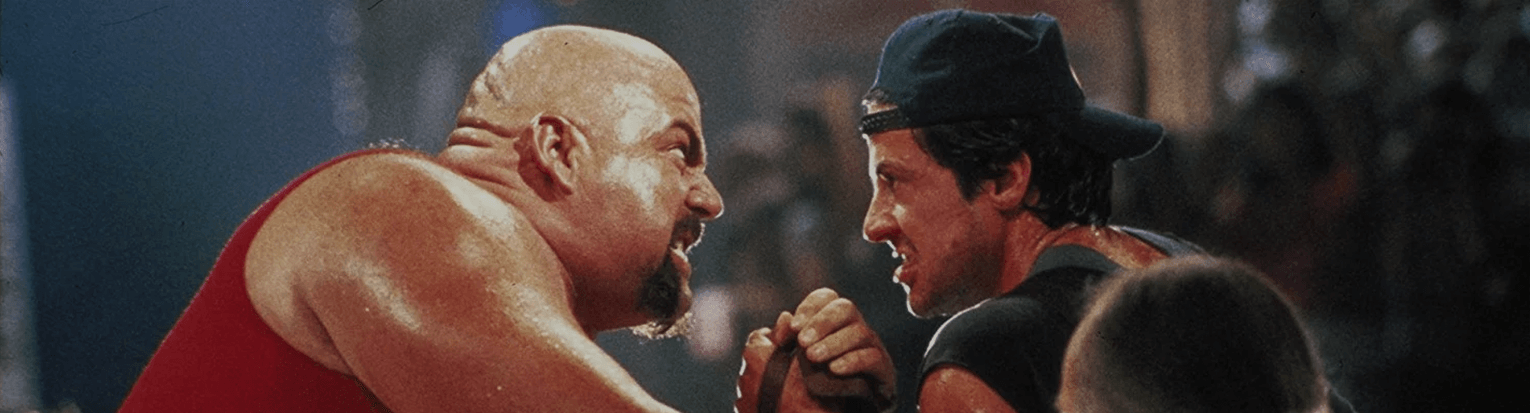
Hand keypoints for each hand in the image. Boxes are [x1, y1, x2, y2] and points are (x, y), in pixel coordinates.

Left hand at [737, 312, 832, 412]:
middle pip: (757, 359)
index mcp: (755, 354)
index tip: (795, 347)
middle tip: (794, 369)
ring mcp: (742, 398)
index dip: (780, 339)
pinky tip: (784, 404)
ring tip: (791, 389)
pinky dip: (766, 400)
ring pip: (755, 381)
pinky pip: (755, 401)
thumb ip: (792, 335)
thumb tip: (785, 316)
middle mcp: (744, 375)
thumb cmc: (813, 395)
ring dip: (769, 382)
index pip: (761, 336)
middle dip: (773, 361)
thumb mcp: (807, 360)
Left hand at [790, 289, 895, 411]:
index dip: (810, 307)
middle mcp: (856, 329)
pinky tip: (833, 369)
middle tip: (802, 342)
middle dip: (822, 322)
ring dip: (833, 343)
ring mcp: (872, 348)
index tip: (793, 327)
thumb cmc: (815, 386)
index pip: (827, 298)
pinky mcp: (884, 370)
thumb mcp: (790, 364)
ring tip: (813, 357)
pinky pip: (873, 357)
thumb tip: (784, 317)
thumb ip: (783, 342)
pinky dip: (852, 360)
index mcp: (834, 323)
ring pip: (860, 331)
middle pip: (845, 308)